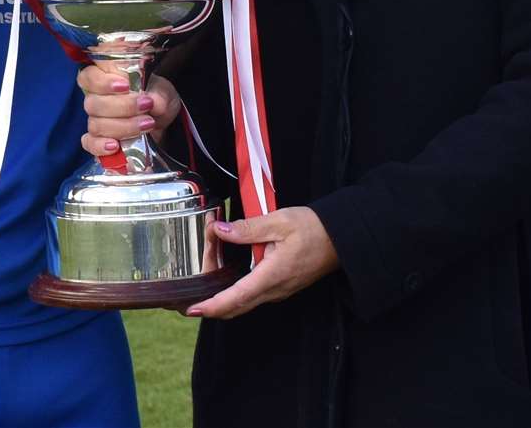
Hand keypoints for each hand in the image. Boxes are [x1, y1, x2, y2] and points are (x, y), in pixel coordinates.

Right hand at [77, 62, 181, 154]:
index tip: (126, 86)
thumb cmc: (155, 97)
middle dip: (122, 106)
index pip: (89, 77)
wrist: (160, 120)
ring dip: (123, 126)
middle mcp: (95, 98)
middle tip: (146, 105)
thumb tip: (154, 102)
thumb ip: (158, 94)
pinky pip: (90, 144)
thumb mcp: (162, 91)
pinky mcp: (99, 140)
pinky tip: (115, 146)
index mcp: (104, 77)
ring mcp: (95, 120)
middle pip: (93, 103)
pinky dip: (101, 146)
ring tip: (147, 124)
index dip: (103, 83)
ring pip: (96, 125)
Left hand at [185, 208, 338, 318]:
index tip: (192, 309)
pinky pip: (253, 296)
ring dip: (223, 299)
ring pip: (244, 303)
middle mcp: (274, 290)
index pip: (236, 298)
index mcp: (272, 276)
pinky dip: (235, 293)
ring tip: (204, 284)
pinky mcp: (280, 287)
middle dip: (211, 306)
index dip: (212, 306)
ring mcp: (278, 291)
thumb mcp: (279, 221)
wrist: (341, 239)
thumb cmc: (314, 229)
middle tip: (189, 299)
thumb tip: (219, 230)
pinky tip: (225, 281)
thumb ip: (247, 228)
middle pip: (236, 307)